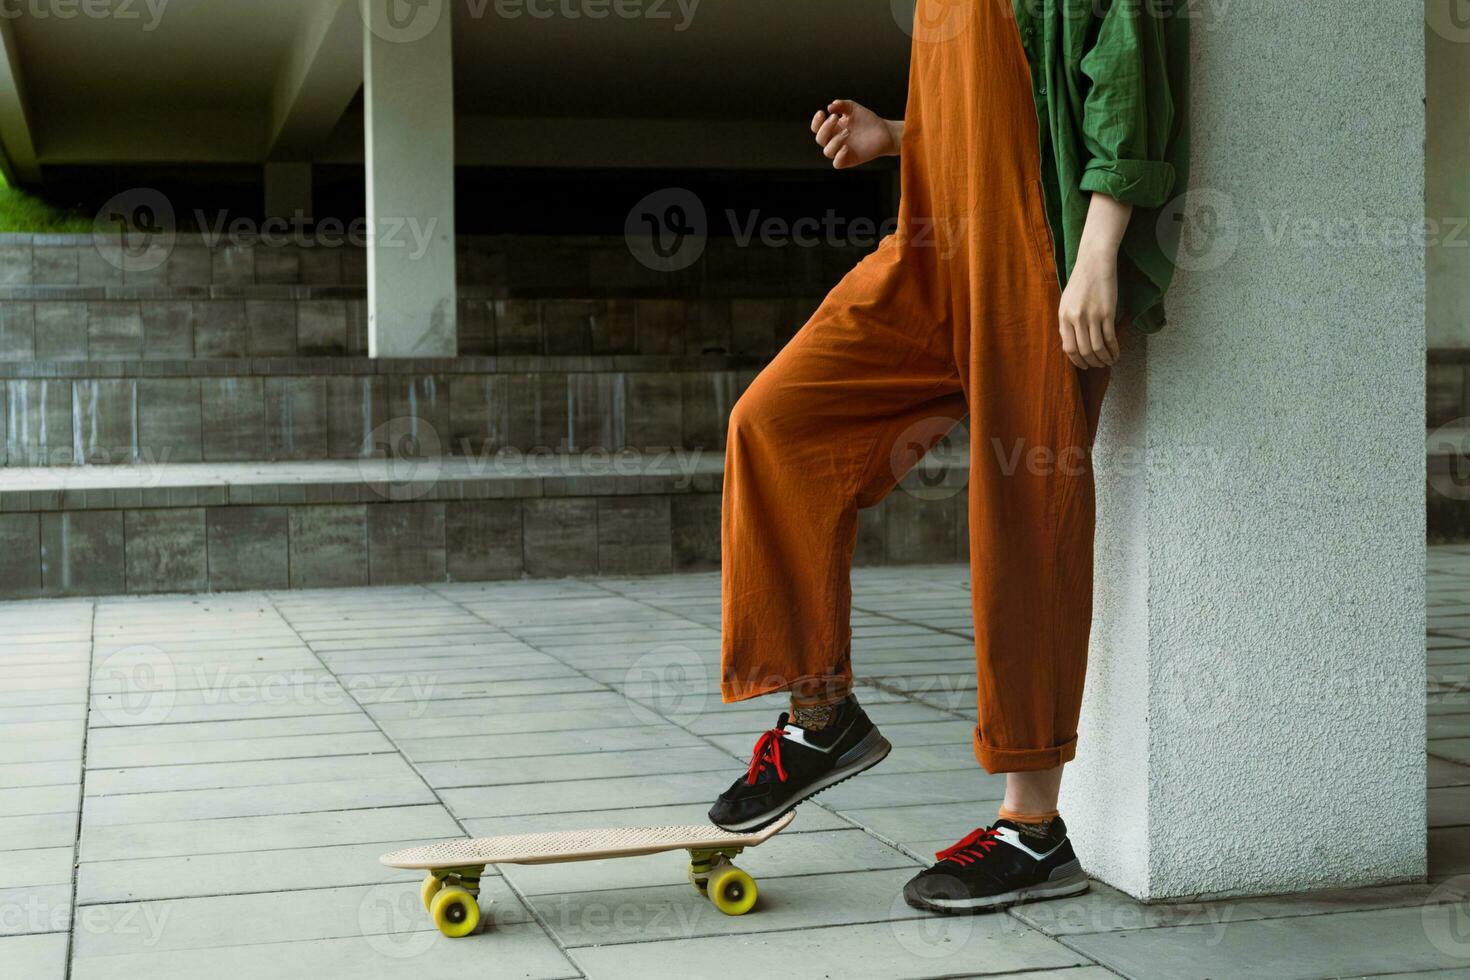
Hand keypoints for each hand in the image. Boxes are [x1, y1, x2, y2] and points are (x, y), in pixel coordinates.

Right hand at [811, 100, 900, 169]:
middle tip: (835, 118)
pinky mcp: (849, 160)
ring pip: (827, 151)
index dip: (816, 122)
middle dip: (825, 128)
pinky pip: (837, 163)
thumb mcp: (853, 108)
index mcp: (832, 129)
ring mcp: (840, 151)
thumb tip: (830, 106)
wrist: (883, 132)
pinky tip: (847, 147)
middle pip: (820, 139)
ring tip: (847, 132)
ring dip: (834, 141)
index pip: (817, 128)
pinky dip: (839, 156)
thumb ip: (842, 105)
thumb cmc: (867, 120)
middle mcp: (834, 141)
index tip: (822, 112)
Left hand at [1058, 244, 1120, 369]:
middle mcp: (1076, 319)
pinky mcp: (1107, 313)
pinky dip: (1113, 349)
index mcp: (1063, 317)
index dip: (1077, 360)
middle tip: (1098, 366)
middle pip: (1083, 350)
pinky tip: (1116, 354)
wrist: (1094, 263)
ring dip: (1104, 359)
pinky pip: (1110, 338)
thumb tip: (1068, 342)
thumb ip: (1066, 322)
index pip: (1069, 348)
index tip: (1084, 366)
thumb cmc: (1081, 282)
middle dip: (1092, 362)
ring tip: (1109, 362)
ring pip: (1097, 347)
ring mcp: (1092, 316)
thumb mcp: (1066, 302)